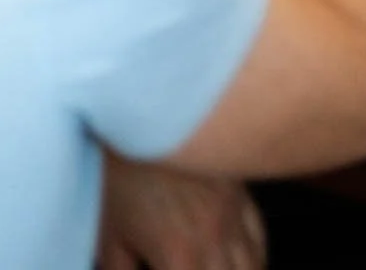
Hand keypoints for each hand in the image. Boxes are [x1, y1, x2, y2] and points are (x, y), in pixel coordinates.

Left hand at [98, 156, 264, 269]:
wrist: (142, 112)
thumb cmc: (117, 174)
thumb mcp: (107, 237)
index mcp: (181, 255)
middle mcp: (216, 237)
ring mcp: (233, 213)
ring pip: (254, 265)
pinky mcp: (238, 192)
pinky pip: (259, 234)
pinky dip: (254, 257)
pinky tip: (244, 263)